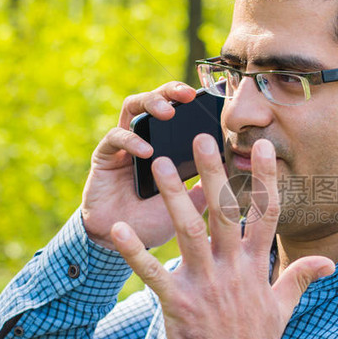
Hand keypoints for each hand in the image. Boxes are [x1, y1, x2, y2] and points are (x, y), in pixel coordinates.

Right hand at [80, 82, 206, 249]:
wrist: (122, 247)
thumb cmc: (155, 222)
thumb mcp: (189, 204)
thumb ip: (207, 187)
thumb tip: (233, 169)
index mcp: (166, 145)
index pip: (179, 112)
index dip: (193, 101)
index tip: (214, 96)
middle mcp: (144, 138)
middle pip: (155, 100)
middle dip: (171, 91)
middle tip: (188, 94)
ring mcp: (123, 145)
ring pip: (132, 108)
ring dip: (150, 104)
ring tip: (168, 112)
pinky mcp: (104, 156)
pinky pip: (115, 138)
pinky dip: (132, 140)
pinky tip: (147, 150)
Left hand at [110, 136, 334, 338]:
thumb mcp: (283, 308)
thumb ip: (301, 278)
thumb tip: (329, 263)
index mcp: (256, 266)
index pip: (265, 214)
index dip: (265, 179)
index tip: (262, 148)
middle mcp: (232, 269)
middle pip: (224, 212)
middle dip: (213, 173)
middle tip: (201, 139)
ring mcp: (205, 284)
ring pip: (188, 232)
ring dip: (173, 197)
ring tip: (160, 165)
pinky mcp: (178, 303)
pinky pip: (152, 274)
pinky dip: (133, 252)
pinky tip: (116, 231)